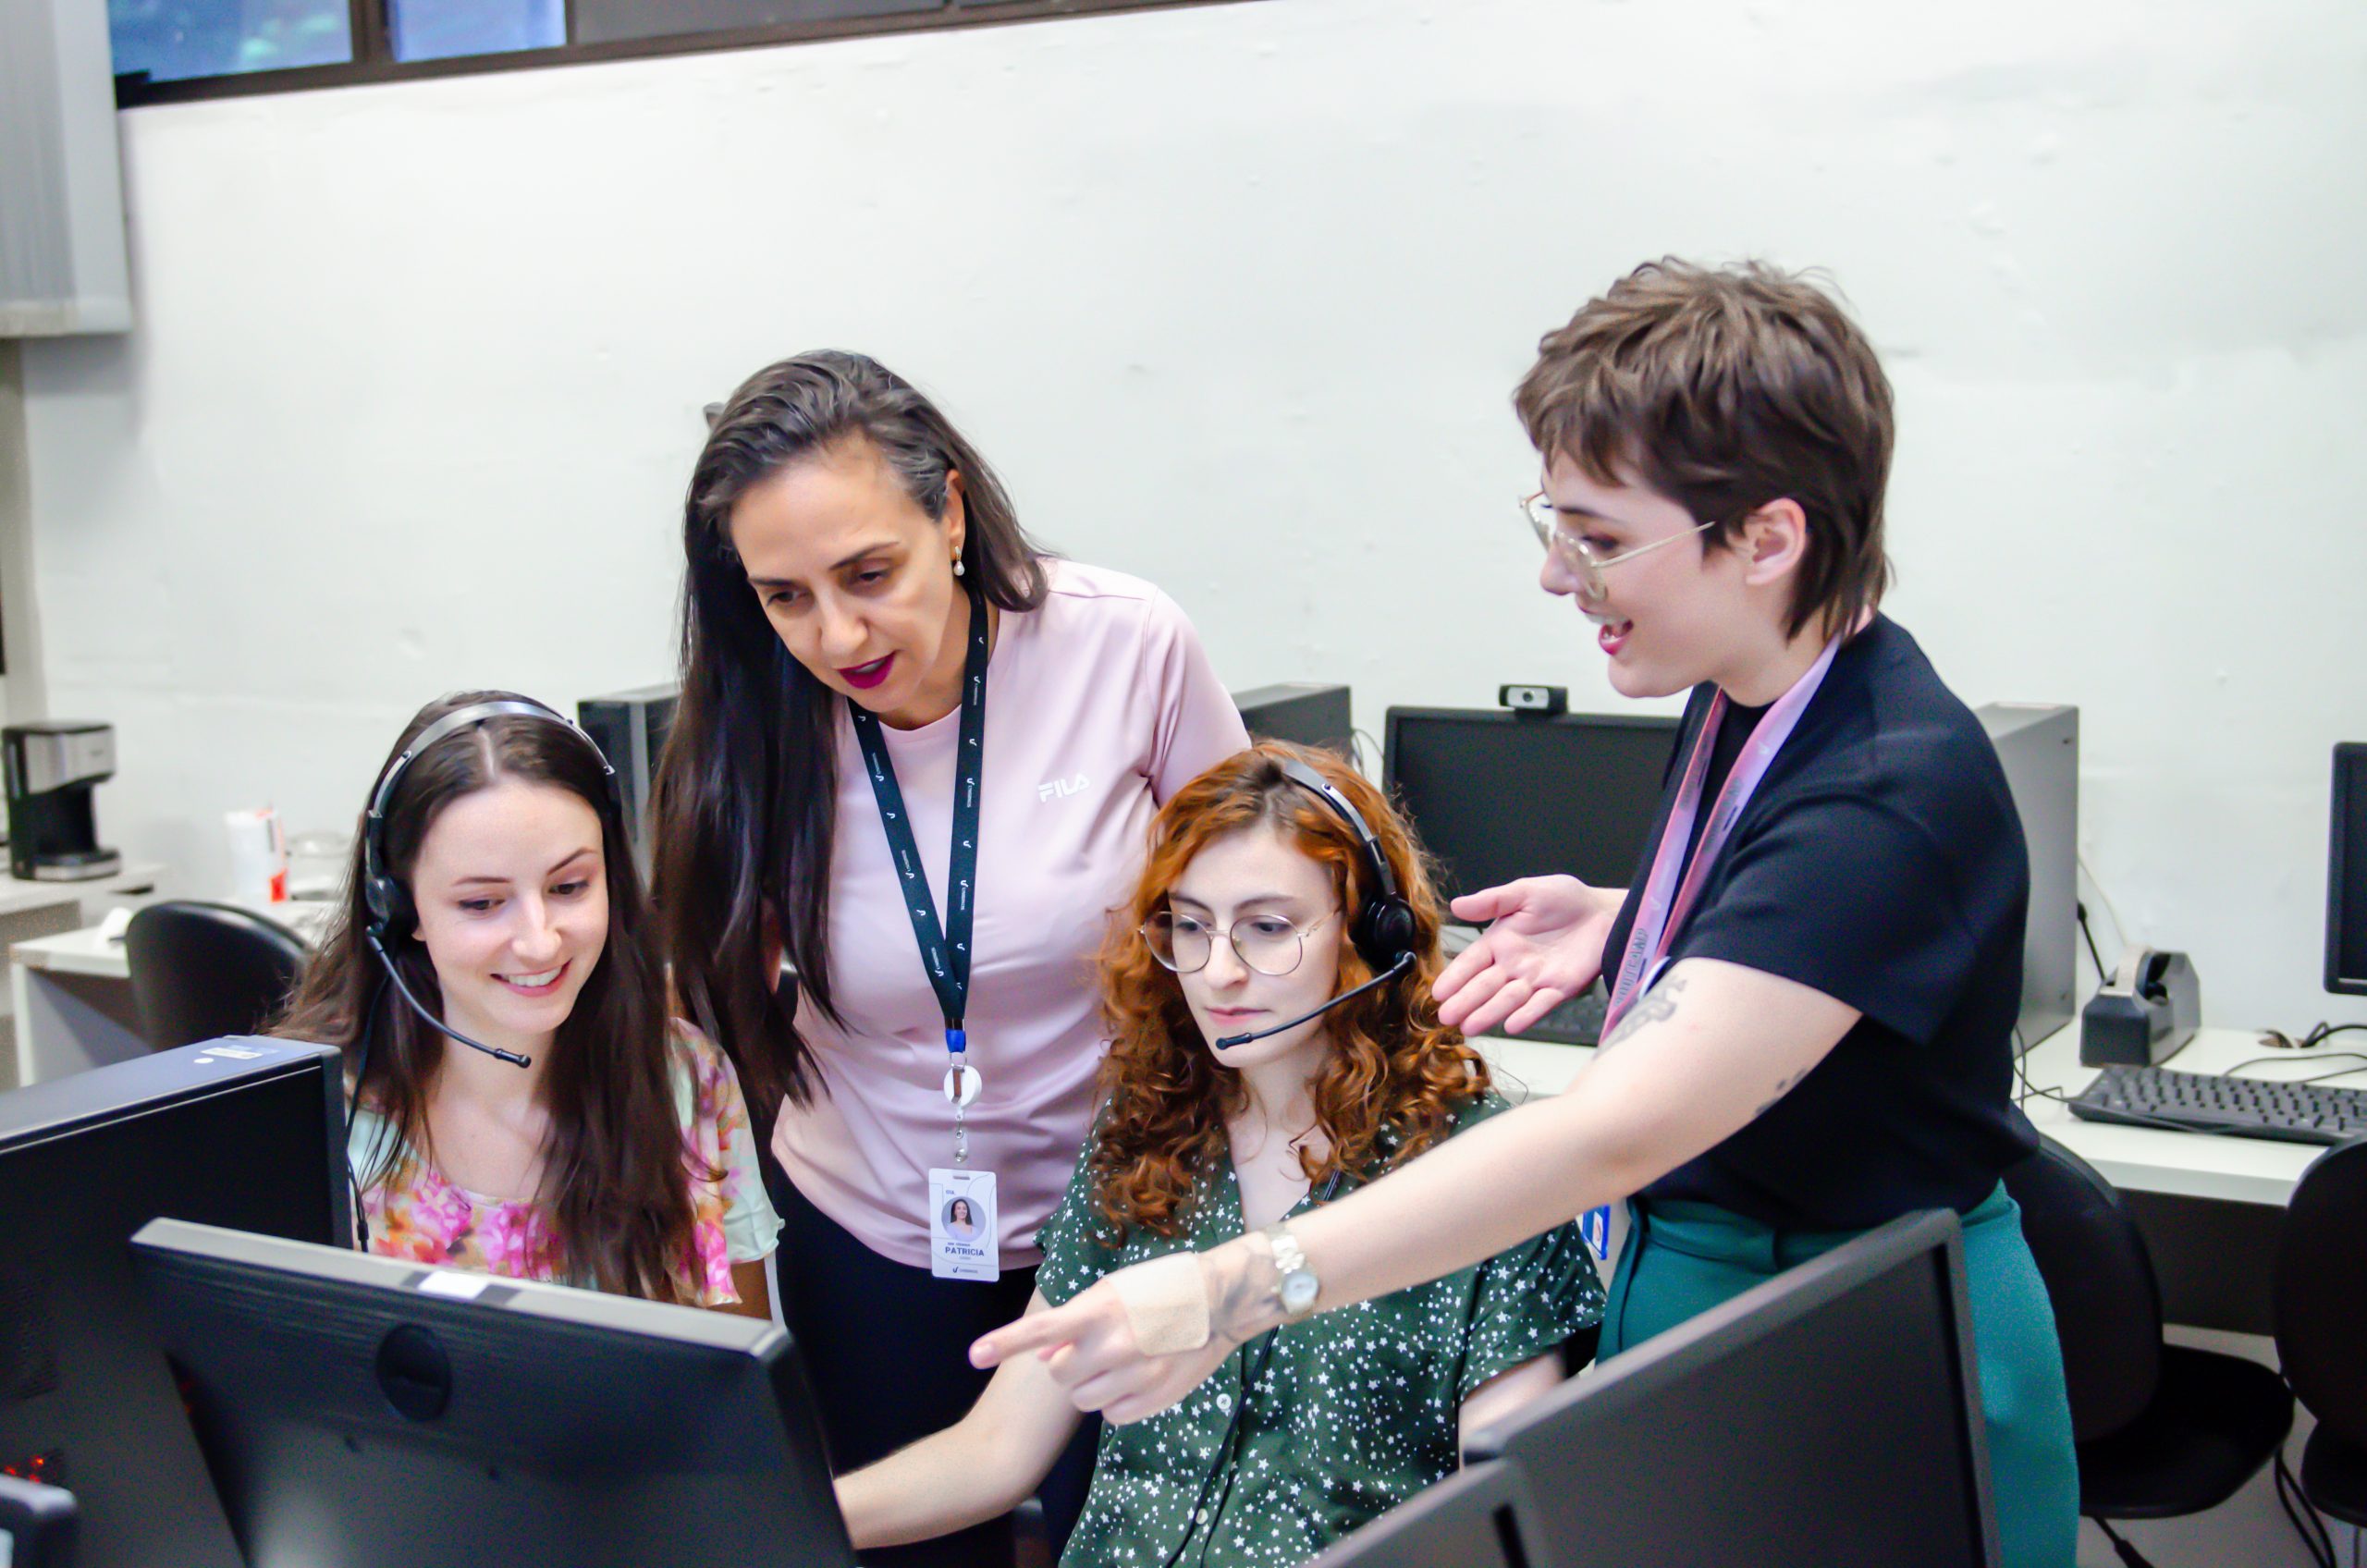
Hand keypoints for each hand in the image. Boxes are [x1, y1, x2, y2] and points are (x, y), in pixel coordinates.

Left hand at [971, 1244, 1263, 1424]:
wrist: (1221, 1302)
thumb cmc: (1163, 1286)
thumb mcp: (1116, 1289)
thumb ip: (1077, 1321)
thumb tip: (1045, 1356)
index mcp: (1102, 1309)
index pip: (1043, 1329)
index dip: (1005, 1343)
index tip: (975, 1354)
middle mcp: (1116, 1344)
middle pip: (1060, 1374)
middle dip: (1068, 1364)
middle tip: (1094, 1347)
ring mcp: (1136, 1375)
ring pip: (1083, 1399)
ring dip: (1091, 1383)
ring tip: (1118, 1360)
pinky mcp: (1154, 1399)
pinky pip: (1111, 1415)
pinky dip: (1115, 1400)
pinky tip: (1135, 1377)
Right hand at [1432, 875, 1619, 1034]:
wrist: (1603, 912)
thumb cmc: (1564, 899)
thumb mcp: (1524, 892)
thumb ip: (1492, 901)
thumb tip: (1456, 905)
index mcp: (1500, 942)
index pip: (1472, 962)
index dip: (1455, 977)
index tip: (1439, 992)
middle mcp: (1514, 965)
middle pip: (1485, 986)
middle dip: (1465, 1002)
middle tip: (1446, 1017)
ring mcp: (1536, 979)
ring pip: (1508, 999)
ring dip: (1489, 1013)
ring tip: (1469, 1026)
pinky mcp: (1561, 989)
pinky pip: (1542, 1004)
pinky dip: (1527, 1015)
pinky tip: (1511, 1025)